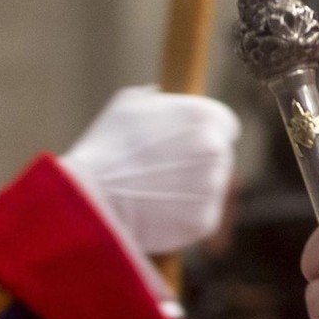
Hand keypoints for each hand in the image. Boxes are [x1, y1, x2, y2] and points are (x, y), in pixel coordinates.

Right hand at [60, 85, 239, 254]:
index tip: (190, 141)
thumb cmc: (107, 145)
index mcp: (203, 115)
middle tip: (167, 168)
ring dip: (193, 187)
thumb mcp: (129, 104)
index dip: (207, 132)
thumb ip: (159, 98)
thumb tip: (164, 98)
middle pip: (221, 155)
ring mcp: (213, 187)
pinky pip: (201, 214)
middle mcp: (216, 149)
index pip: (226, 124)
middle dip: (199, 161)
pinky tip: (158, 209)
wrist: (93, 197)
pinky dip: (185, 214)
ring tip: (157, 189)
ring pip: (211, 186)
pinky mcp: (205, 221)